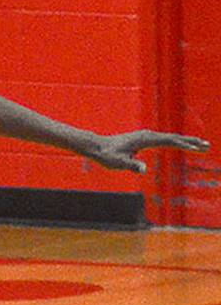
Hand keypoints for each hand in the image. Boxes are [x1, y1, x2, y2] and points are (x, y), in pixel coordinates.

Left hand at [84, 131, 209, 172]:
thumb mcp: (119, 163)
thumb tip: (142, 169)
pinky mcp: (144, 139)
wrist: (97, 147)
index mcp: (144, 139)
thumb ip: (131, 165)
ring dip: (186, 141)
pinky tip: (183, 146)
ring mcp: (146, 136)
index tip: (195, 148)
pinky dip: (176, 143)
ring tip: (201, 146)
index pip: (168, 141)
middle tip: (206, 146)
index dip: (183, 145)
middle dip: (191, 141)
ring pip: (170, 138)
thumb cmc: (107, 155)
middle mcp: (147, 135)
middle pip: (173, 137)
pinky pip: (164, 140)